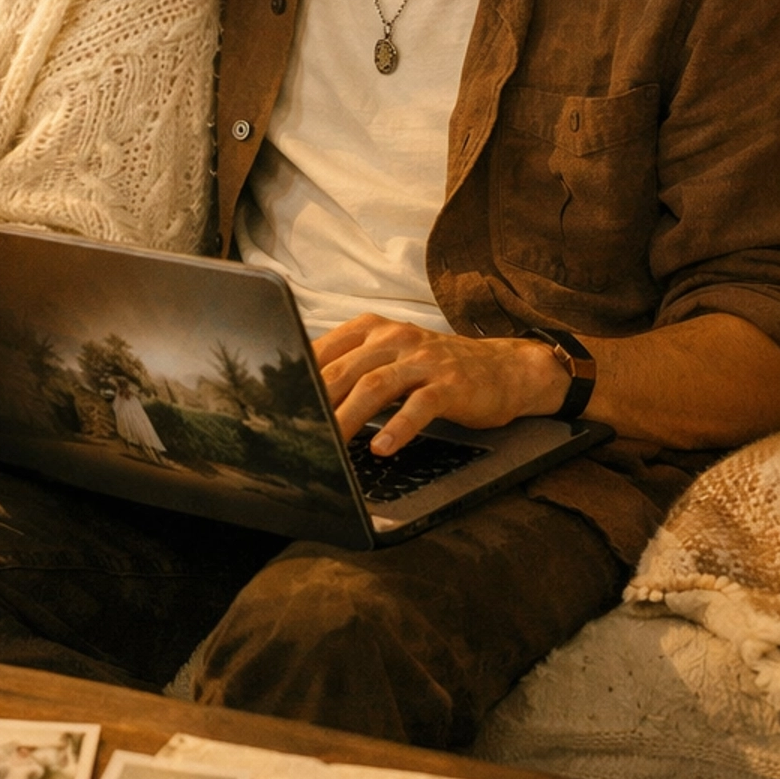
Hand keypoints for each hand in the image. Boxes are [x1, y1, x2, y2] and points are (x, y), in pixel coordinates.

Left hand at [313, 314, 566, 454]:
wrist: (504, 369)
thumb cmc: (437, 370)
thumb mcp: (391, 359)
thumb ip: (351, 370)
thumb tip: (304, 399)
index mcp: (373, 330)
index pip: (323, 351)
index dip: (298, 379)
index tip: (275, 405)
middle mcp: (395, 338)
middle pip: (343, 371)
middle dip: (315, 403)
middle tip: (294, 431)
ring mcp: (424, 360)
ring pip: (374, 387)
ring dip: (347, 418)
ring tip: (329, 444)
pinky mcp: (450, 385)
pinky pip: (419, 407)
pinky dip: (398, 428)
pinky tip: (381, 448)